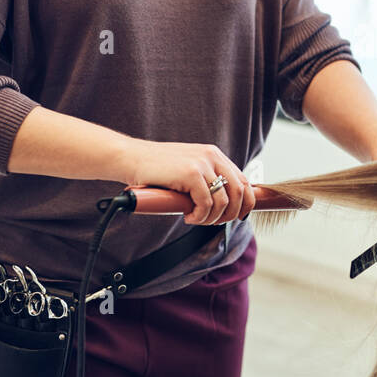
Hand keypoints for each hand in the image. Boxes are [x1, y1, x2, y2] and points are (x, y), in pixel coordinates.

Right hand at [121, 140, 255, 225]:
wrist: (131, 158)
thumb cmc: (156, 169)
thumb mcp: (188, 170)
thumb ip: (205, 179)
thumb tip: (225, 204)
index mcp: (214, 155)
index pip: (244, 180)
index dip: (245, 202)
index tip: (238, 216)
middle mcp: (212, 156)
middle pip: (240, 191)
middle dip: (232, 214)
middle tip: (215, 222)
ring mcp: (203, 164)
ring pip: (223, 201)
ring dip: (212, 218)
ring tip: (196, 219)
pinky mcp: (191, 173)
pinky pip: (206, 204)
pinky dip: (200, 216)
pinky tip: (188, 217)